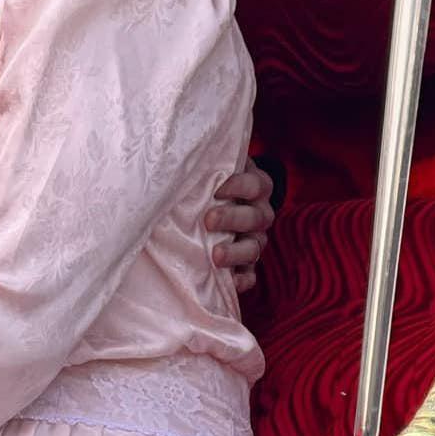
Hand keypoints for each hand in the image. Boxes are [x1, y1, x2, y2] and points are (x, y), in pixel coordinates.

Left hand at [206, 159, 275, 295]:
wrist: (219, 204)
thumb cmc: (211, 181)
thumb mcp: (214, 168)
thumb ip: (206, 163)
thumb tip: (174, 153)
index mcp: (256, 187)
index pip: (256, 185)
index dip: (240, 185)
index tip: (218, 188)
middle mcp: (261, 213)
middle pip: (255, 217)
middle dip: (233, 219)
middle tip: (208, 220)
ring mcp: (256, 240)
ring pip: (255, 247)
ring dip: (236, 252)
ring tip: (215, 256)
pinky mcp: (248, 264)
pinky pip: (252, 275)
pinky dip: (243, 279)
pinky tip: (229, 282)